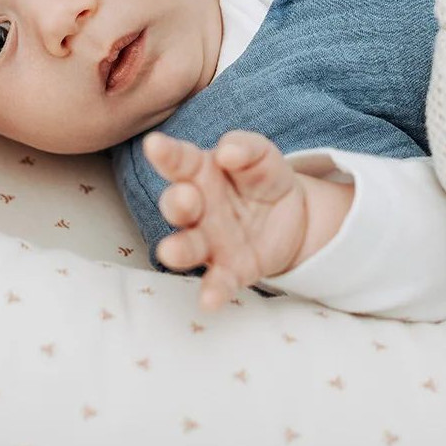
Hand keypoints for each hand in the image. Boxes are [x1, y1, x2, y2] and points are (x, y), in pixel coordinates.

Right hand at [144, 129, 309, 310]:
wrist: (290, 216)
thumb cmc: (261, 178)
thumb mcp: (262, 155)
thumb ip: (246, 147)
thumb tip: (227, 151)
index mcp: (201, 172)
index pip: (180, 160)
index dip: (166, 153)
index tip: (155, 144)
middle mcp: (199, 208)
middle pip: (178, 205)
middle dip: (176, 203)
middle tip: (184, 198)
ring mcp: (211, 242)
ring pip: (188, 246)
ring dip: (178, 251)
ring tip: (170, 253)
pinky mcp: (231, 270)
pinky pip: (219, 282)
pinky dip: (213, 291)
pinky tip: (209, 300)